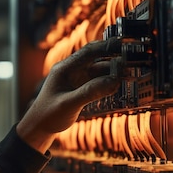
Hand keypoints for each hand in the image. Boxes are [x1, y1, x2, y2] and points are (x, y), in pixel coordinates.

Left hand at [17, 38, 120, 152]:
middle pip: (96, 58)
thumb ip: (90, 92)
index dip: (106, 46)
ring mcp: (77, 78)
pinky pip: (99, 80)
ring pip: (99, 70)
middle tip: (133, 55)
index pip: (88, 52)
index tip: (123, 44)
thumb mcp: (69, 103)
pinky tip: (121, 81)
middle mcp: (71, 70)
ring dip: (114, 70)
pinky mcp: (81, 88)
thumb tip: (114, 81)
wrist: (40, 127)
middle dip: (114, 56)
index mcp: (64, 68)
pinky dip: (110, 80)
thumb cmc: (48, 114)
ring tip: (131, 71)